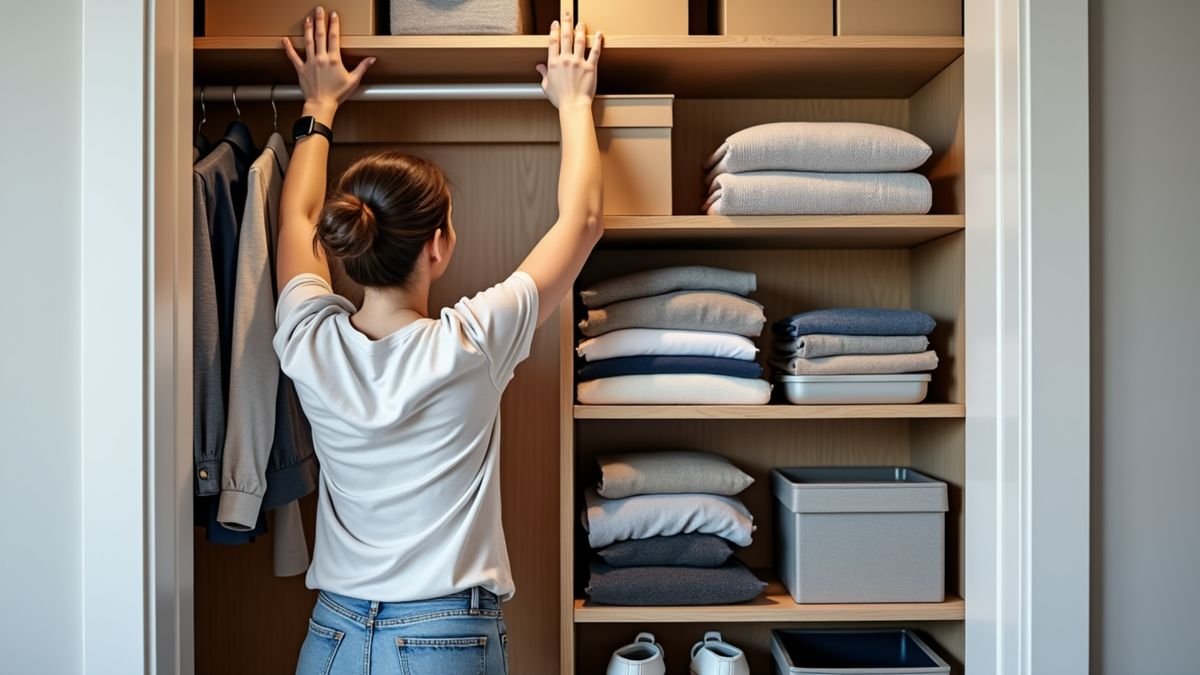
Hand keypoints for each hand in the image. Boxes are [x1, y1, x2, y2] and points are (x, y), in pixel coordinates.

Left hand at [282, 6, 374, 121]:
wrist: (321, 104)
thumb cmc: (337, 94)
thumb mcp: (353, 80)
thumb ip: (362, 67)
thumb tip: (371, 59)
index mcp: (334, 59)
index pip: (334, 37)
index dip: (334, 24)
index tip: (333, 15)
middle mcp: (321, 58)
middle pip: (320, 35)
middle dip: (319, 21)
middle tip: (318, 10)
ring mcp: (310, 62)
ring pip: (308, 41)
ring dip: (307, 29)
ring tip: (307, 19)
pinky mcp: (301, 68)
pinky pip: (293, 56)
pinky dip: (288, 48)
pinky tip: (285, 40)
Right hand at [536, 13, 601, 110]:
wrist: (573, 106)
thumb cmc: (560, 98)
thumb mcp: (547, 86)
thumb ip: (544, 74)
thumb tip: (539, 66)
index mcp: (554, 64)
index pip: (553, 42)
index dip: (554, 30)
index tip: (555, 23)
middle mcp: (566, 60)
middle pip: (566, 37)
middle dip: (566, 23)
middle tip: (567, 15)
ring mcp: (578, 63)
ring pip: (580, 41)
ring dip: (580, 30)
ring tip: (580, 23)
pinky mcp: (590, 67)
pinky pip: (595, 51)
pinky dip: (597, 41)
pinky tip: (598, 34)